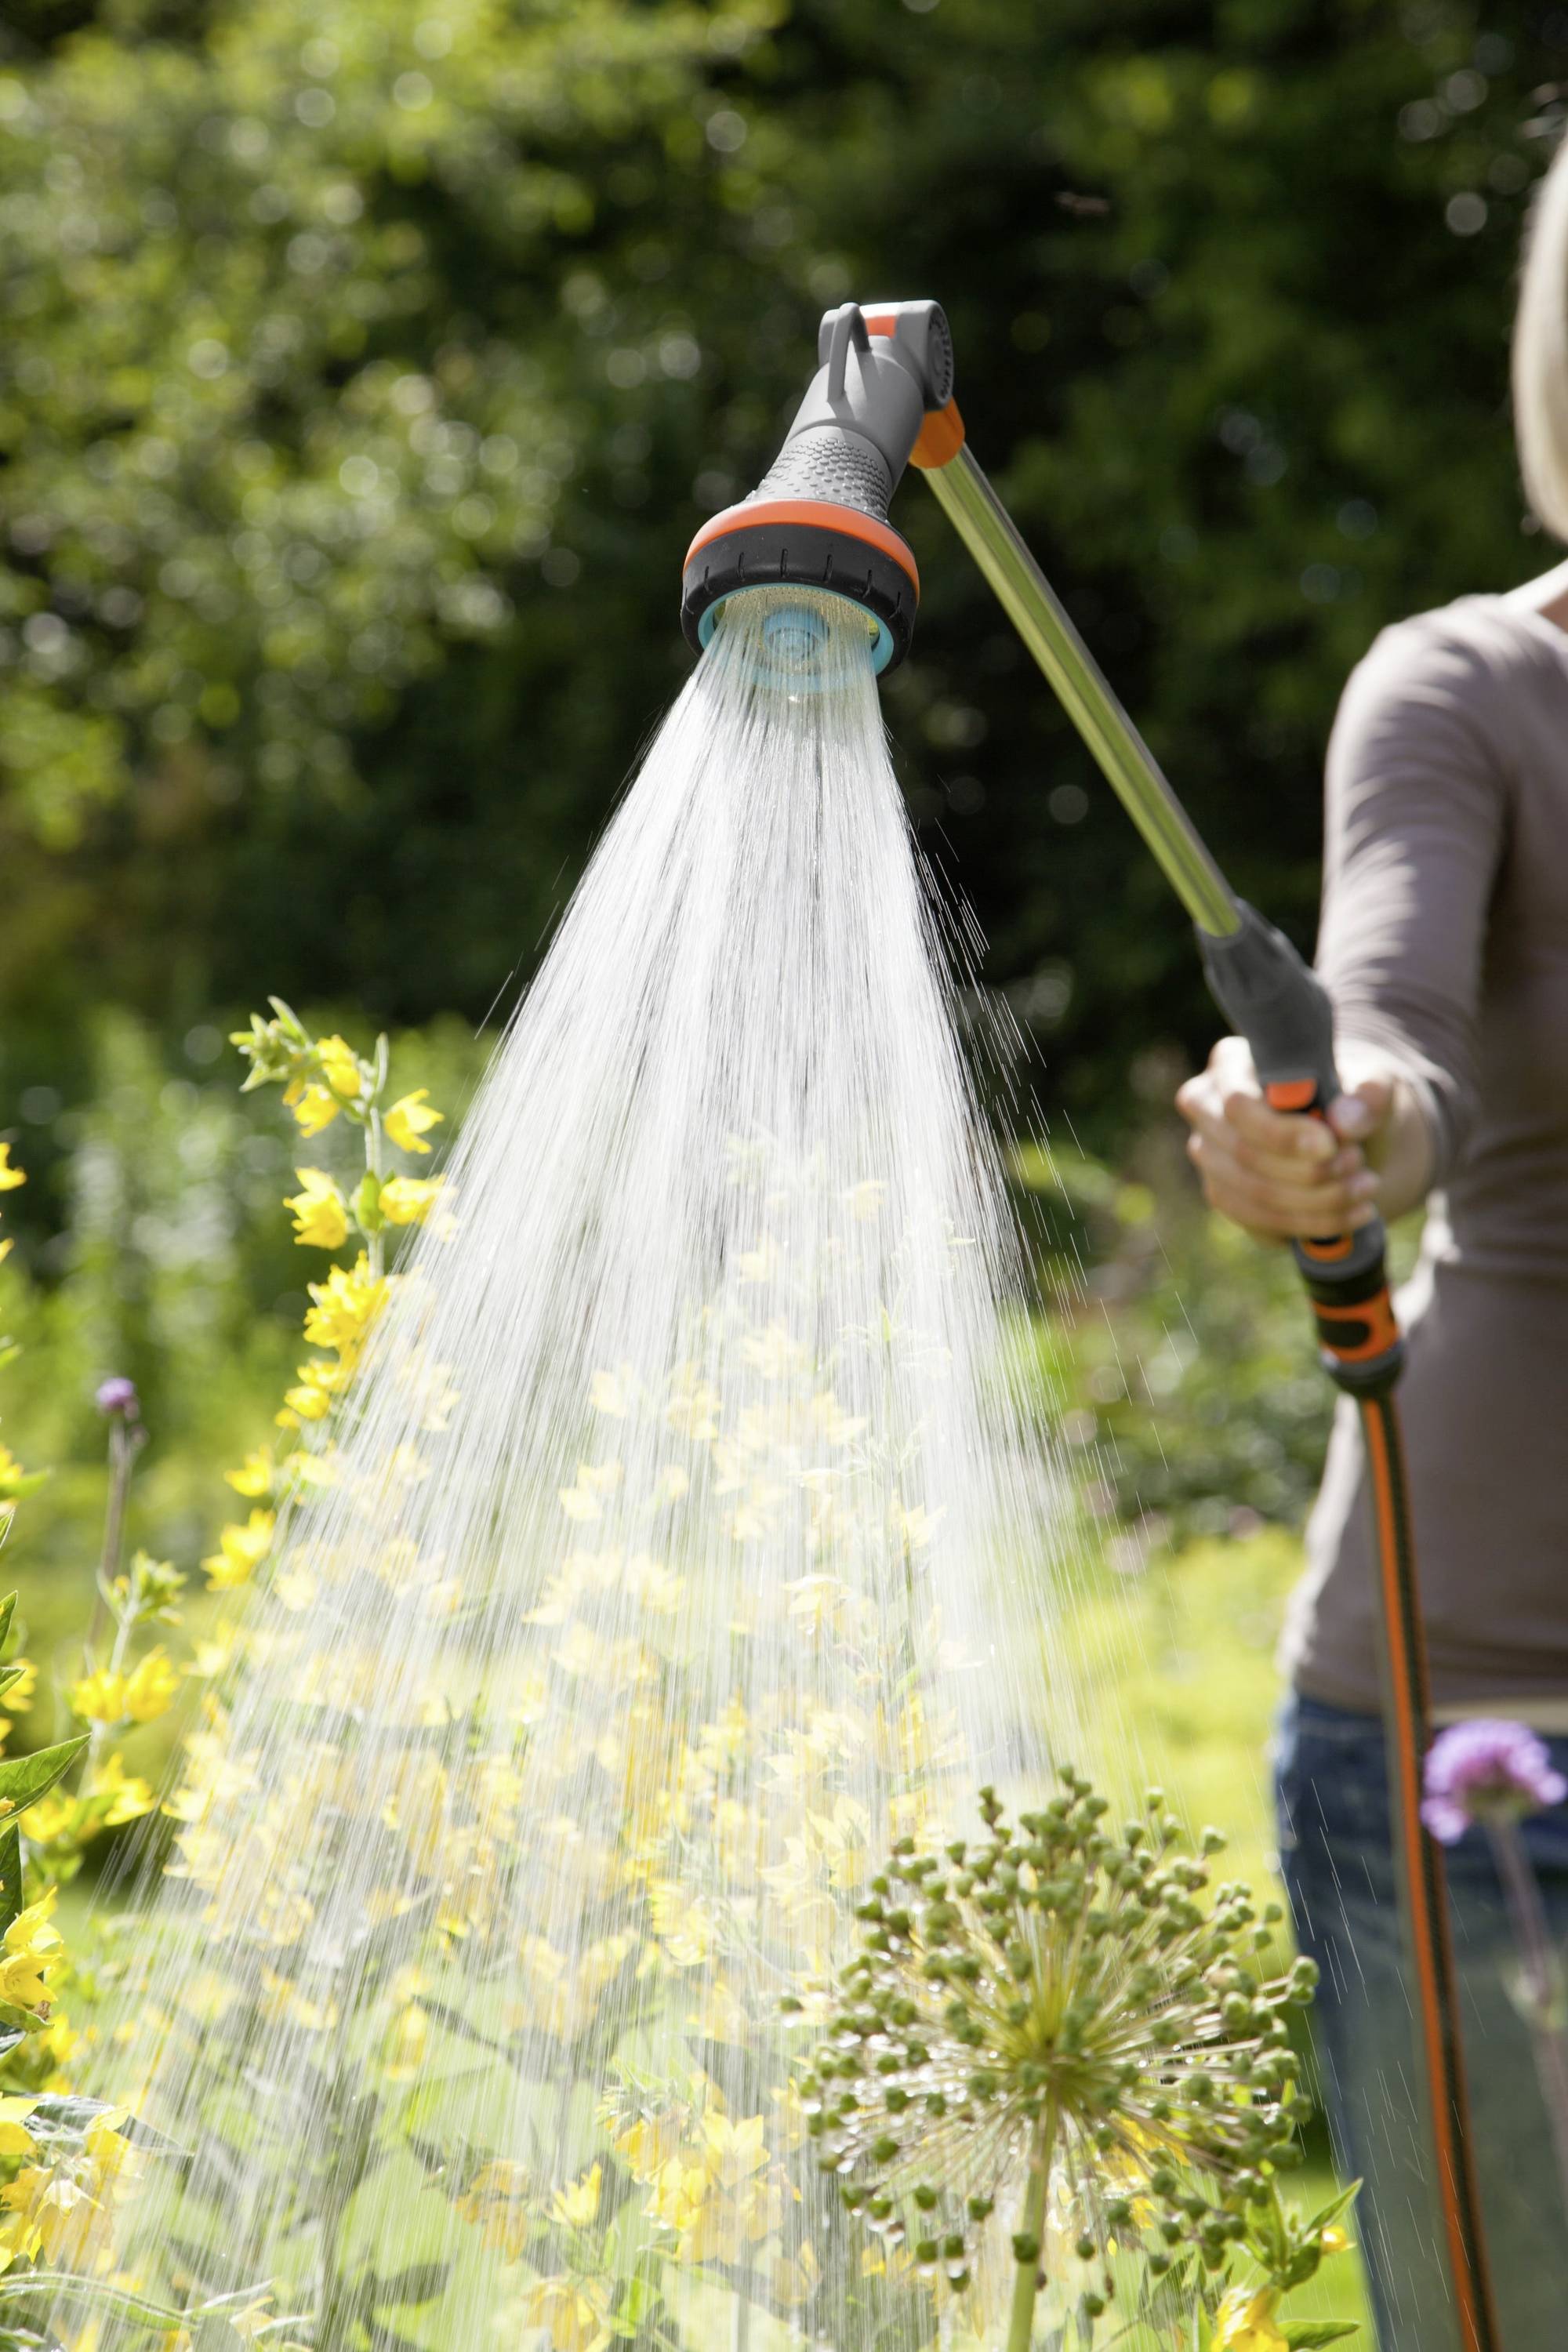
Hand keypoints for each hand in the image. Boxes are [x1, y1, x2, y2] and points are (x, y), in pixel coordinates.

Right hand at [1175, 1036, 1406, 1241]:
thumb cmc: (1350, 1097)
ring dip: (1317, 1201)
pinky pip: (1260, 1222)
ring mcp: (1210, 1157)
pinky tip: (1354, 1213)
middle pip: (1242, 1154)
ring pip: (1252, 1195)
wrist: (1348, 1134)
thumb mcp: (1371, 1084)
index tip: (1332, 1146)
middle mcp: (1207, 1110)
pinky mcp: (1226, 1197)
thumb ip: (1366, 1096)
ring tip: (1366, 1188)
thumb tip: (1344, 1122)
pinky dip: (1312, 1223)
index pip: (1237, 1105)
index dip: (1281, 1133)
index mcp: (1231, 1066)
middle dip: (1308, 1171)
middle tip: (1360, 1166)